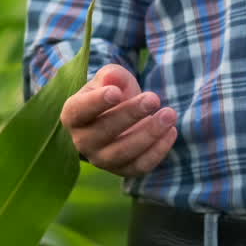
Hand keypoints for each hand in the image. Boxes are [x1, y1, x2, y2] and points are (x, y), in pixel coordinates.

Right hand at [60, 64, 177, 176]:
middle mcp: (83, 141)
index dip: (96, 103)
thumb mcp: (111, 78)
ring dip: (149, 134)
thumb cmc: (113, 92)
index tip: (116, 92)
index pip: (79, 111)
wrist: (121, 115)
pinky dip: (158, 151)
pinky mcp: (122, 170)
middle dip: (130, 114)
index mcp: (73, 115)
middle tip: (153, 98)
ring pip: (123, 152)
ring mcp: (101, 159)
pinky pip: (140, 166)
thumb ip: (112, 75)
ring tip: (169, 114)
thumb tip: (113, 79)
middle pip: (103, 132)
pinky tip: (171, 131)